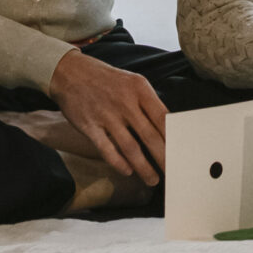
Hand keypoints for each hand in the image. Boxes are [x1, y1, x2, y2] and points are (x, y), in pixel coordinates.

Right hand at [48, 50, 165, 185]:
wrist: (71, 72)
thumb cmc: (108, 80)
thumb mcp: (133, 82)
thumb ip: (149, 102)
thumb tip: (168, 127)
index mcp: (140, 89)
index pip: (163, 117)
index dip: (173, 138)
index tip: (181, 152)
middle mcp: (125, 102)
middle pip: (150, 136)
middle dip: (163, 158)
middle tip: (172, 172)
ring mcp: (107, 115)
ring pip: (130, 147)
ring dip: (144, 167)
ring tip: (153, 179)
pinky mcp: (90, 126)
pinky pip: (107, 149)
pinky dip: (118, 163)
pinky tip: (128, 171)